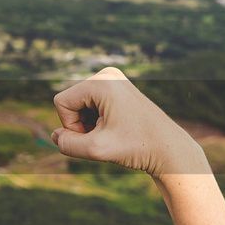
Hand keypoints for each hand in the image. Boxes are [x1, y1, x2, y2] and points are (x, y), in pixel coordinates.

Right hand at [50, 67, 207, 177]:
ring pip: (79, 105)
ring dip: (87, 124)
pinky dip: (96, 121)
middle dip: (79, 124)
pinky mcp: (118, 89)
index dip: (70, 125)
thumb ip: (68, 144)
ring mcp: (114, 80)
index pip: (62, 102)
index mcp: (102, 82)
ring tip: (110, 135)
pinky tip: (114, 130)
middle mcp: (107, 74)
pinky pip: (91, 104)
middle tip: (104, 138)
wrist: (169, 148)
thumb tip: (55, 136)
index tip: (93, 137)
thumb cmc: (137, 148)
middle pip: (70, 101)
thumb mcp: (96, 150)